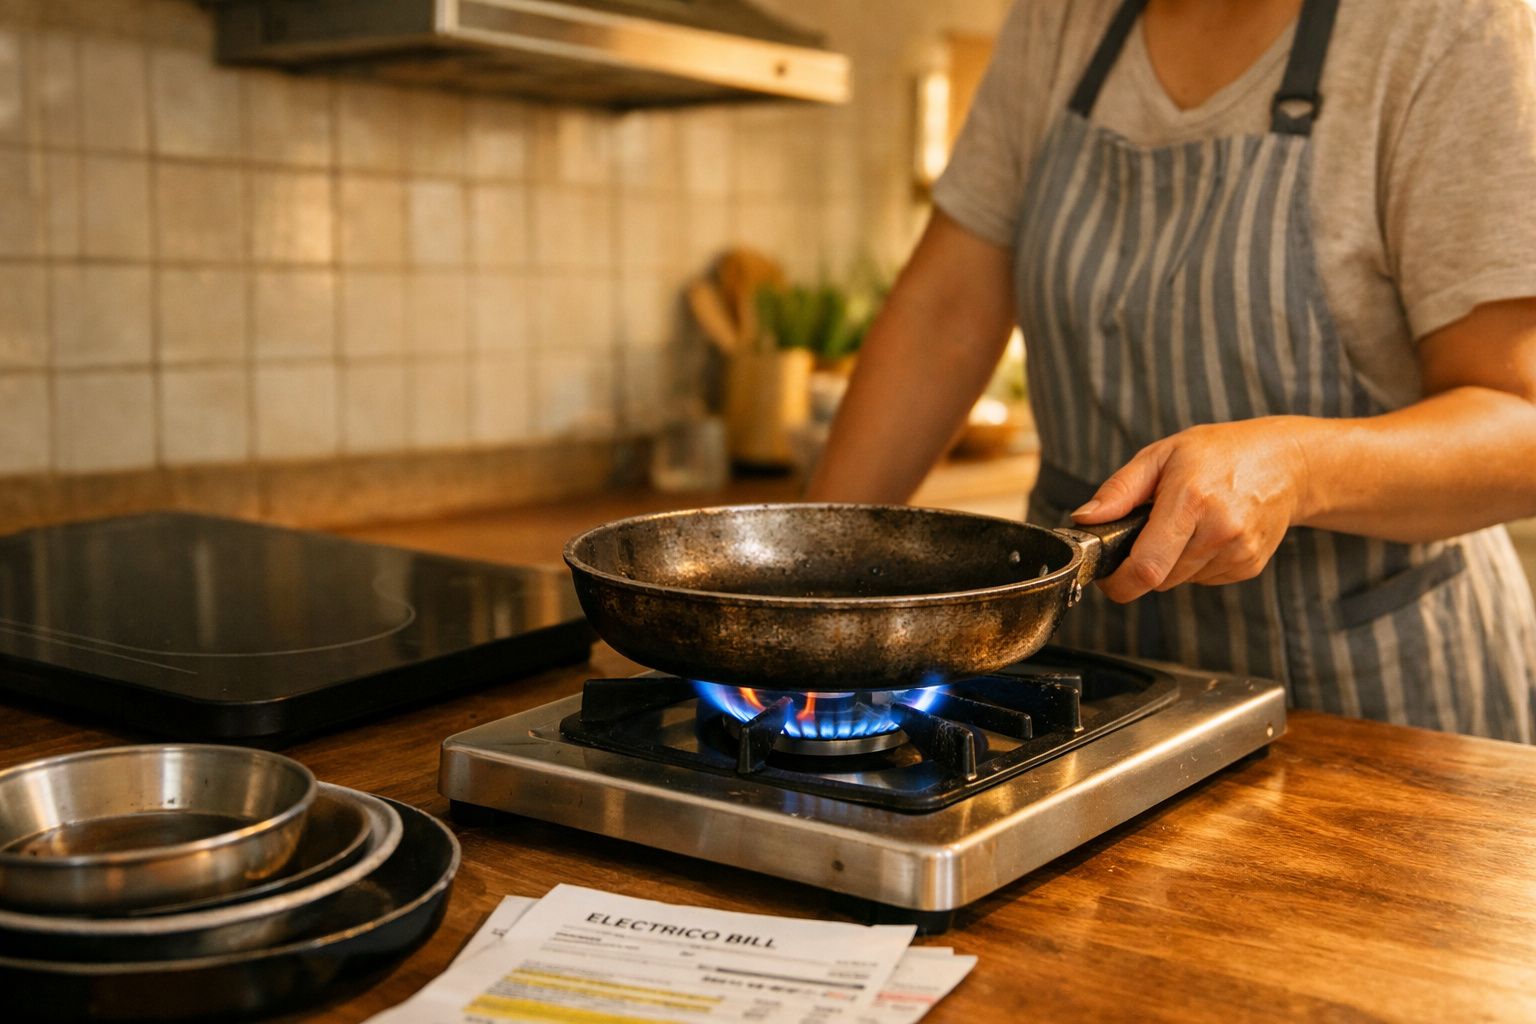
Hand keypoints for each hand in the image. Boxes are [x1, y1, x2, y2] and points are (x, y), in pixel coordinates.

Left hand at [1070, 417, 1315, 602]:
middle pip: (1159, 579)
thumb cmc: (1219, 453)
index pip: (1147, 567)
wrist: (1286, 462)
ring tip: (1186, 523)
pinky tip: (1208, 532)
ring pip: (1180, 581)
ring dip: (1170, 562)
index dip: (1118, 583)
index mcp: (1190, 501)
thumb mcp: (1161, 454)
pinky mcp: (1250, 566)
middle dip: (1142, 564)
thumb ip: (1119, 490)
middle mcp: (1219, 531)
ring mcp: (1239, 552)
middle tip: (1148, 531)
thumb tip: (1084, 519)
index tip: (1106, 577)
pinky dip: (1195, 563)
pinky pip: (1204, 578)